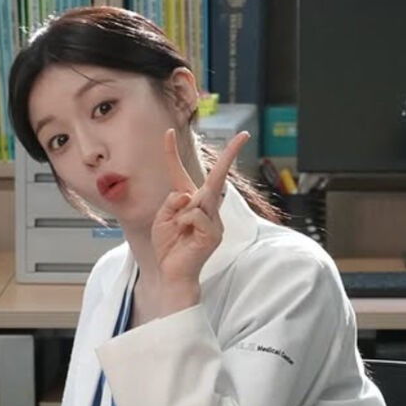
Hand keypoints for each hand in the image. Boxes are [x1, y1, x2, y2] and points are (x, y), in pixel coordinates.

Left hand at [151, 129, 248, 312]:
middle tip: (244, 135)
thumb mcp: (162, 219)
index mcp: (189, 202)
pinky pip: (194, 215)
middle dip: (231, 155)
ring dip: (180, 213)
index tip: (168, 132)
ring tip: (178, 231)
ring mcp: (214, 221)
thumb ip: (172, 202)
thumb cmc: (168, 247)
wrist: (172, 273)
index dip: (172, 153)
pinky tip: (183, 235)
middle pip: (216, 177)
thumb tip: (188, 195)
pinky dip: (182, 222)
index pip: (180, 174)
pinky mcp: (215, 233)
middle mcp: (205, 208)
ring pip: (197, 199)